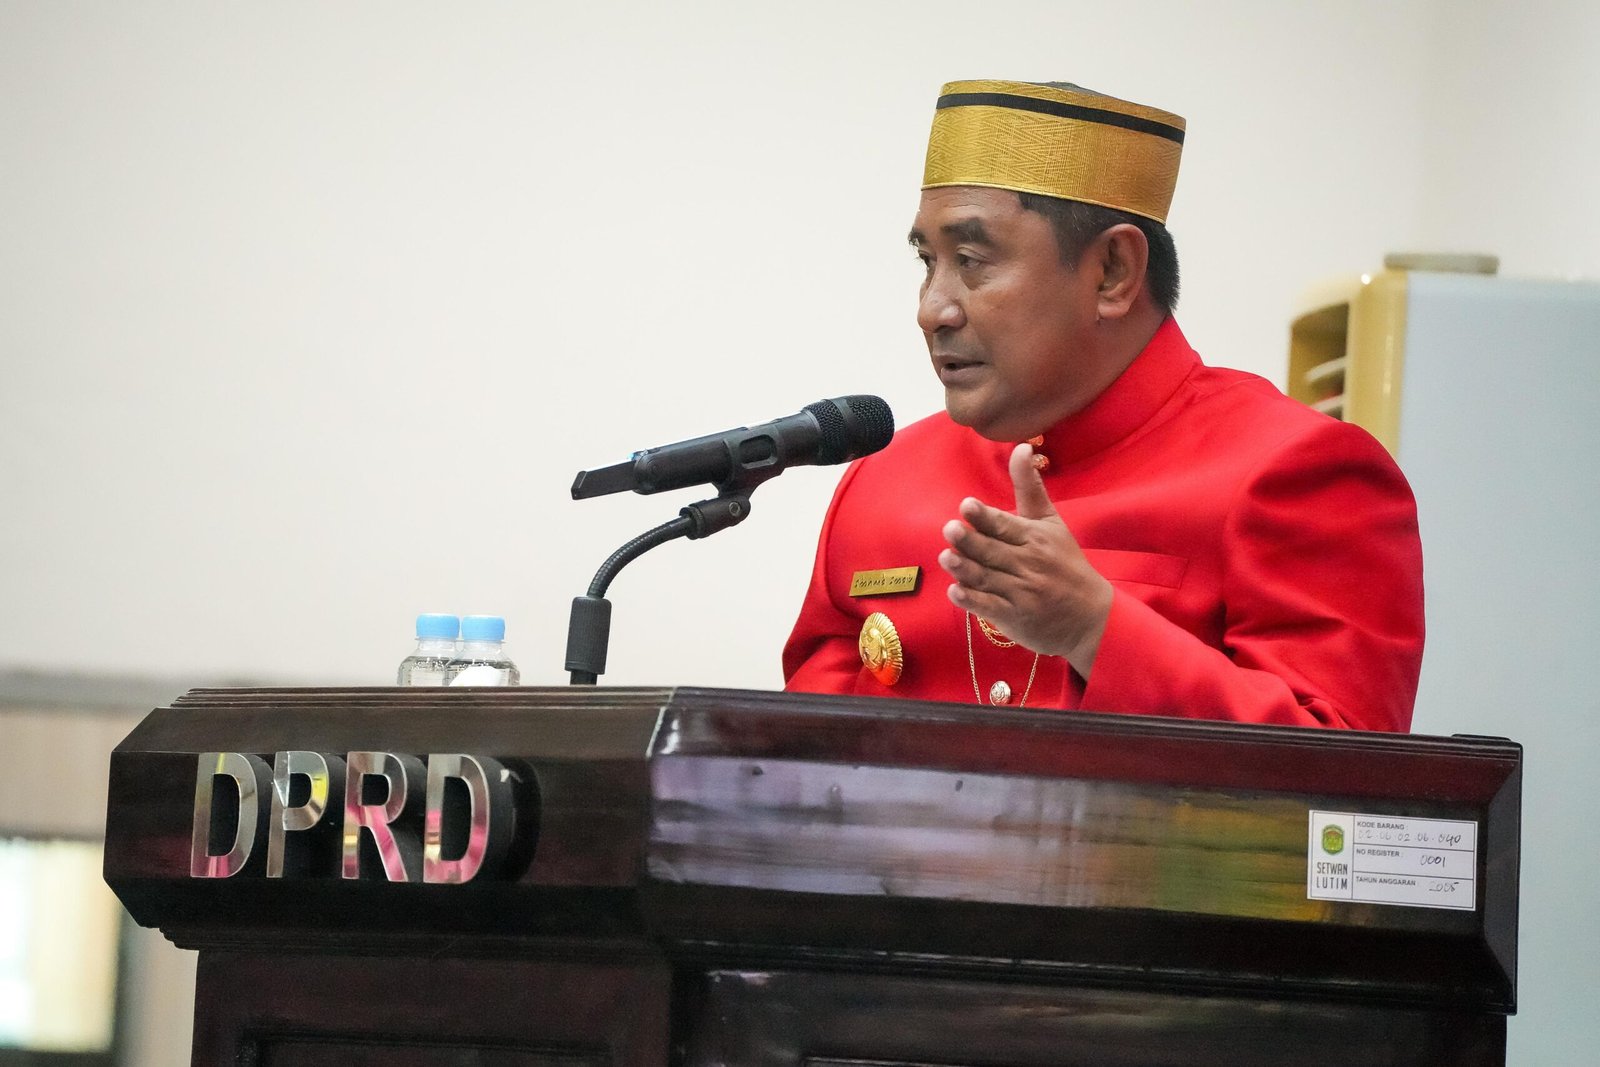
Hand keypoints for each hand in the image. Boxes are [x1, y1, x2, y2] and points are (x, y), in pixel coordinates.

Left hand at [938, 443, 1112, 674]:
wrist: (1089, 616)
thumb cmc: (1065, 562)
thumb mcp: (1052, 522)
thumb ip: (1030, 487)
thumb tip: (1021, 446)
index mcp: (1035, 538)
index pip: (1005, 525)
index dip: (985, 517)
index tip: (967, 506)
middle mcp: (1028, 564)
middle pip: (993, 551)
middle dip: (971, 541)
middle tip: (950, 530)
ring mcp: (1021, 592)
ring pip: (988, 578)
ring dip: (965, 569)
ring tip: (946, 557)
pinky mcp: (1014, 616)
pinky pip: (989, 608)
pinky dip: (972, 601)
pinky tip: (954, 591)